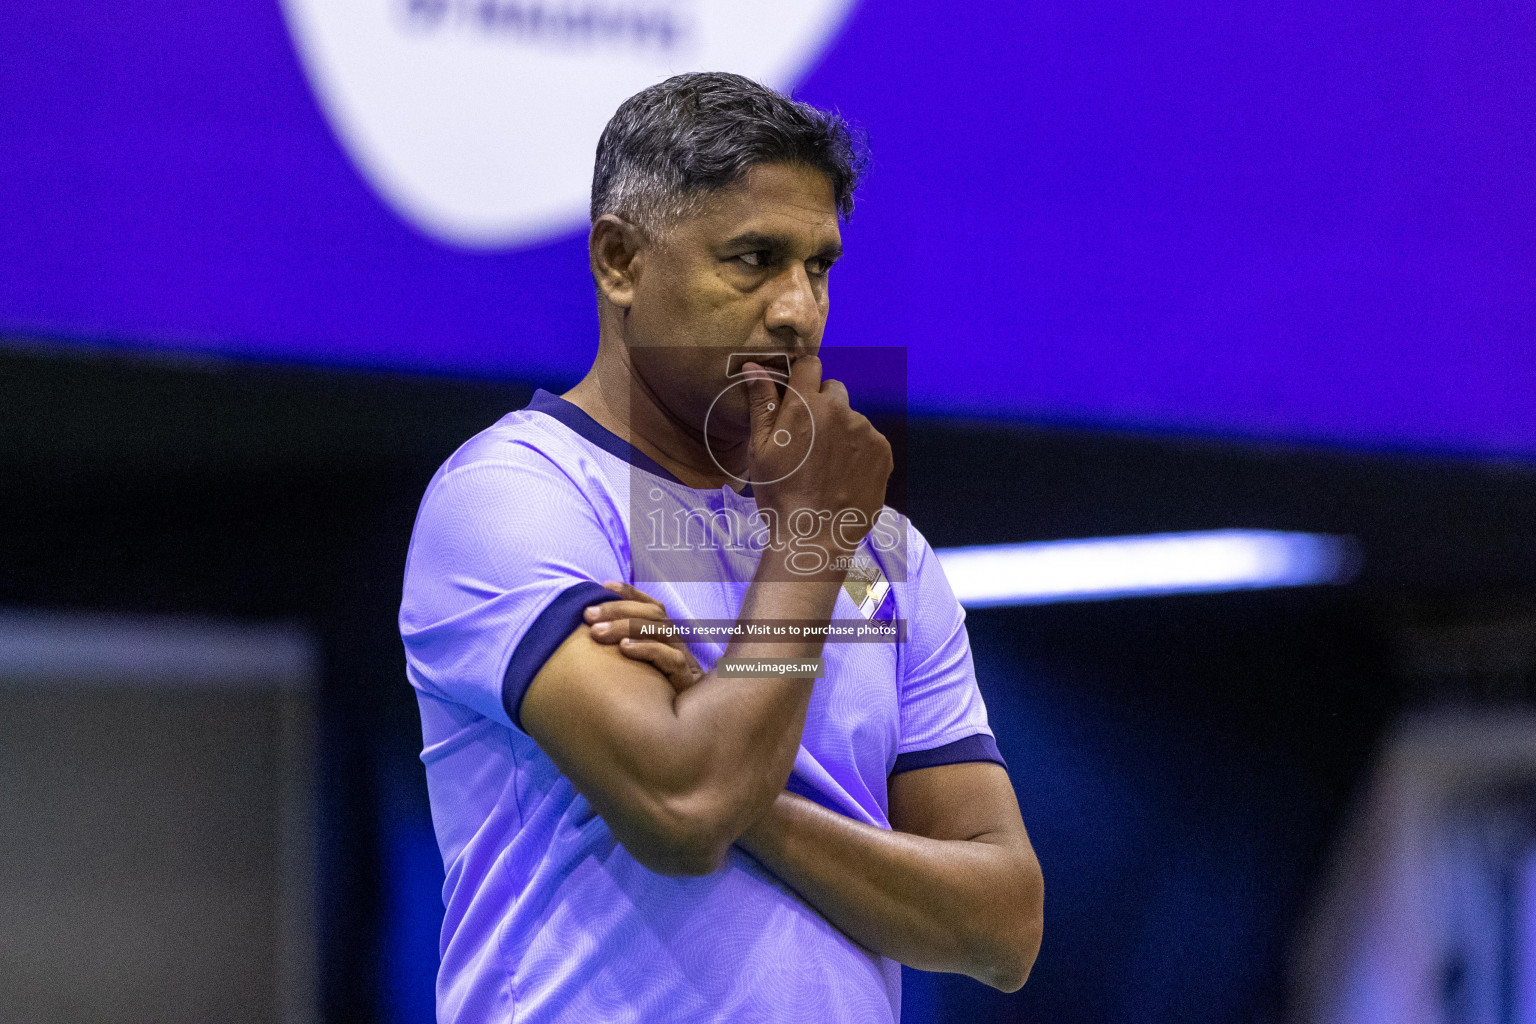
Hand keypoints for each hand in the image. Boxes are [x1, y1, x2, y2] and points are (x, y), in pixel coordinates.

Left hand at [584, 581, 705, 694]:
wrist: (685, 727)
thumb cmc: (656, 698)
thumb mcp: (641, 671)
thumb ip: (625, 650)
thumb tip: (592, 634)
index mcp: (668, 639)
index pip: (652, 606)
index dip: (631, 593)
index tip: (604, 585)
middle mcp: (677, 645)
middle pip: (653, 614)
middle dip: (619, 609)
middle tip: (588, 615)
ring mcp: (684, 661)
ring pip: (660, 631)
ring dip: (625, 627)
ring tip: (596, 632)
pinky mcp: (686, 680)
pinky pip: (670, 659)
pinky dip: (646, 650)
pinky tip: (624, 649)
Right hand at [740, 356, 892, 560]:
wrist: (814, 535)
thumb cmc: (779, 492)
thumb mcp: (759, 448)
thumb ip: (761, 403)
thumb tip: (753, 366)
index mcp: (806, 404)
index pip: (810, 364)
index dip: (802, 378)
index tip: (797, 396)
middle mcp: (840, 410)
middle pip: (834, 390)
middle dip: (823, 406)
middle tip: (809, 440)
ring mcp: (865, 430)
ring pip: (852, 418)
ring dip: (842, 432)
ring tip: (827, 466)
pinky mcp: (883, 451)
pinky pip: (870, 440)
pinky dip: (859, 452)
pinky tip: (844, 475)